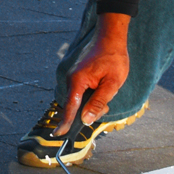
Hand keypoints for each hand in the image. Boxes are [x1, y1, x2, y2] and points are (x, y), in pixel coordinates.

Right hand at [56, 13, 130, 133]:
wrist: (111, 38)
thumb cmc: (114, 59)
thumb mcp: (112, 84)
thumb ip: (98, 102)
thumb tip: (86, 120)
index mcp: (78, 81)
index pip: (71, 107)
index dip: (66, 123)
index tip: (59, 135)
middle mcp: (72, 79)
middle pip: (76, 105)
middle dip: (90, 110)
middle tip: (106, 104)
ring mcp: (74, 77)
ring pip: (80, 100)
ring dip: (93, 102)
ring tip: (107, 90)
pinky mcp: (78, 76)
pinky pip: (82, 92)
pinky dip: (92, 95)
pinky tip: (103, 87)